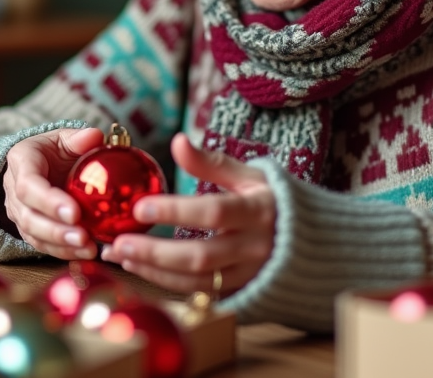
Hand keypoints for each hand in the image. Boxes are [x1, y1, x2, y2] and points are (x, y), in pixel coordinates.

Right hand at [2, 127, 105, 259]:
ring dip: (61, 245)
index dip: (49, 202)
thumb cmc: (54, 150)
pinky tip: (84, 253)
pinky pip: (42, 245)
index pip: (28, 185)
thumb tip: (94, 137)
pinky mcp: (29, 229)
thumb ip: (77, 138)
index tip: (74, 213)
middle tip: (83, 237)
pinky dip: (63, 252)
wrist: (40, 164)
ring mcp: (19, 212)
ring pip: (33, 235)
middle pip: (28, 217)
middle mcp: (13, 190)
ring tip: (88, 248)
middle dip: (56, 230)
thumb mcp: (63, 137)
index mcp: (21, 162)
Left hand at [101, 133, 275, 298]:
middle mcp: (255, 247)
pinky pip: (200, 292)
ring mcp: (249, 274)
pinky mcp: (241, 291)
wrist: (314, 241)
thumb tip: (178, 141)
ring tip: (121, 255)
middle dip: (155, 252)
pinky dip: (168, 283)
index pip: (213, 213)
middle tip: (118, 243)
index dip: (176, 211)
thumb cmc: (275, 200)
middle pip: (201, 256)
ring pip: (197, 280)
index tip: (140, 206)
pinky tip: (142, 269)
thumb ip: (212, 162)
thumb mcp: (251, 175)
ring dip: (154, 271)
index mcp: (259, 211)